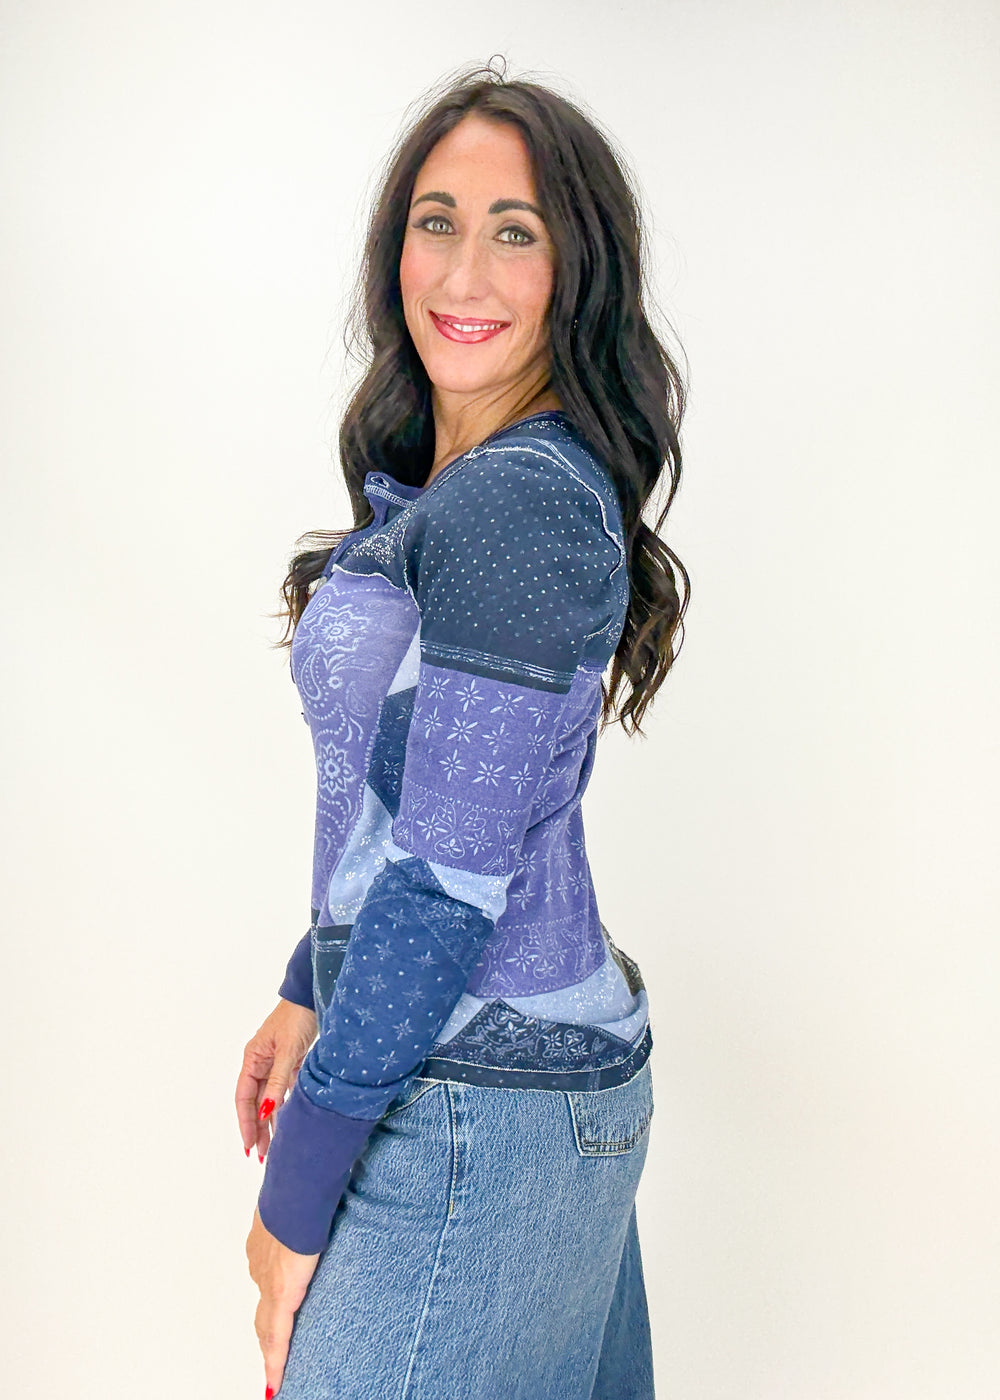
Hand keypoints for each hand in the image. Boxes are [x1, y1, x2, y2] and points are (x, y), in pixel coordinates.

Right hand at [236, 999, 317, 1159]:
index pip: (244, 1098)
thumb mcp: (287, 1051)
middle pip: (255, 1102)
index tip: (249, 1145)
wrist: (314, 997)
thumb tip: (268, 1112)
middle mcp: (260, 1063)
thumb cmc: (296, 1018)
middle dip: (257, 1129)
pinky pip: (284, 1090)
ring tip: (272, 1147)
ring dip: (270, 1122)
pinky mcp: (290, 1063)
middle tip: (262, 1155)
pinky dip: (285, 1107)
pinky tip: (287, 1124)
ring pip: (269, 1099)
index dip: (245, 1123)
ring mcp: (275, 1064)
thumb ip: (278, 1082)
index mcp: (252, 1059)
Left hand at [246, 1206, 319, 1396]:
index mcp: (266, 1242)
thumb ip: (311, 1208)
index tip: (274, 1307)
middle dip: (267, 1330)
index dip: (270, 1296)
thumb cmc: (305, 1186)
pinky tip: (274, 1382)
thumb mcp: (308, 1200)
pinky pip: (276, 1337)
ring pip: (266, 1325)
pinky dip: (275, 1360)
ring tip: (275, 1371)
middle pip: (262, 1307)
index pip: (266, 1276)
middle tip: (272, 1354)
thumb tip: (325, 1194)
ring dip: (270, 1347)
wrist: (298, 1192)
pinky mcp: (281, 1296)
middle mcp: (260, 1264)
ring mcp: (267, 1282)